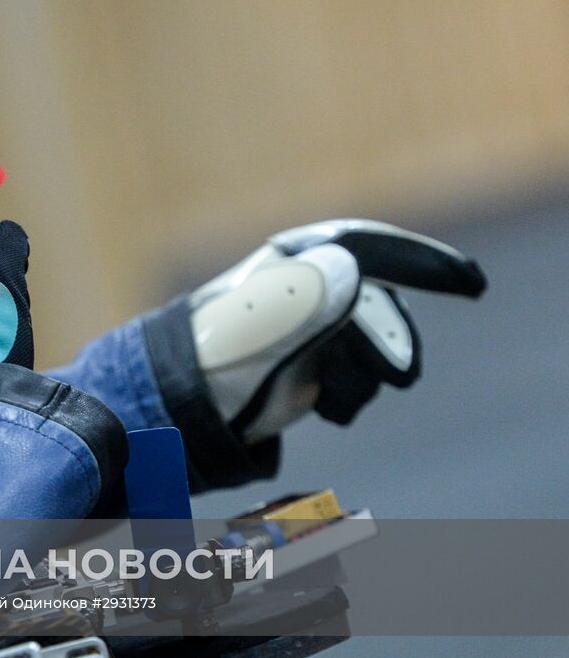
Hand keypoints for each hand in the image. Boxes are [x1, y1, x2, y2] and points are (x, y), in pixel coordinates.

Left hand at [188, 219, 485, 442]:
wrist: (188, 404)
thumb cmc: (219, 355)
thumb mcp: (261, 321)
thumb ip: (308, 293)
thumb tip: (351, 264)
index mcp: (297, 261)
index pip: (370, 249)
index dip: (423, 261)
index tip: (470, 283)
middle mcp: (310, 286)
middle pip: (379, 306)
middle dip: (388, 342)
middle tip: (401, 375)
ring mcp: (314, 325)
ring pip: (373, 345)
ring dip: (364, 374)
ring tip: (335, 396)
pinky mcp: (314, 361)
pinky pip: (358, 374)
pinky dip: (352, 392)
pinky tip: (329, 407)